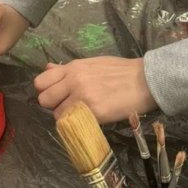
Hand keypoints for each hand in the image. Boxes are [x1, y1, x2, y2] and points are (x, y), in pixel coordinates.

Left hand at [34, 57, 155, 124]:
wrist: (146, 80)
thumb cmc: (121, 71)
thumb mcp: (92, 63)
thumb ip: (68, 69)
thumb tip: (48, 68)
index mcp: (73, 68)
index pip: (41, 81)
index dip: (46, 91)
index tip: (57, 95)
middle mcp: (74, 81)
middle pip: (44, 99)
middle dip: (53, 105)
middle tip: (67, 107)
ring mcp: (83, 97)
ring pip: (57, 114)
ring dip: (65, 116)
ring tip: (80, 114)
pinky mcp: (94, 112)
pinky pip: (73, 123)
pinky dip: (77, 124)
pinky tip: (88, 119)